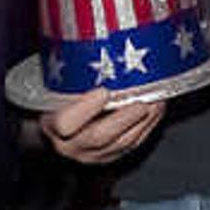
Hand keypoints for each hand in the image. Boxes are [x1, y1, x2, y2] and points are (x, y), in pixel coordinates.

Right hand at [36, 86, 162, 166]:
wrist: (63, 126)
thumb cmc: (61, 99)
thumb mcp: (59, 88)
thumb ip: (74, 78)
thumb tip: (100, 52)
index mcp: (53, 126)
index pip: (65, 123)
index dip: (85, 109)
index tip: (103, 91)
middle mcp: (70, 146)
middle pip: (98, 136)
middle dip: (124, 119)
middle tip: (142, 102)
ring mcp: (92, 155)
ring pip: (121, 144)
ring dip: (143, 122)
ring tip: (157, 102)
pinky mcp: (111, 157)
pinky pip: (132, 145)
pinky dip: (147, 127)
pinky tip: (156, 111)